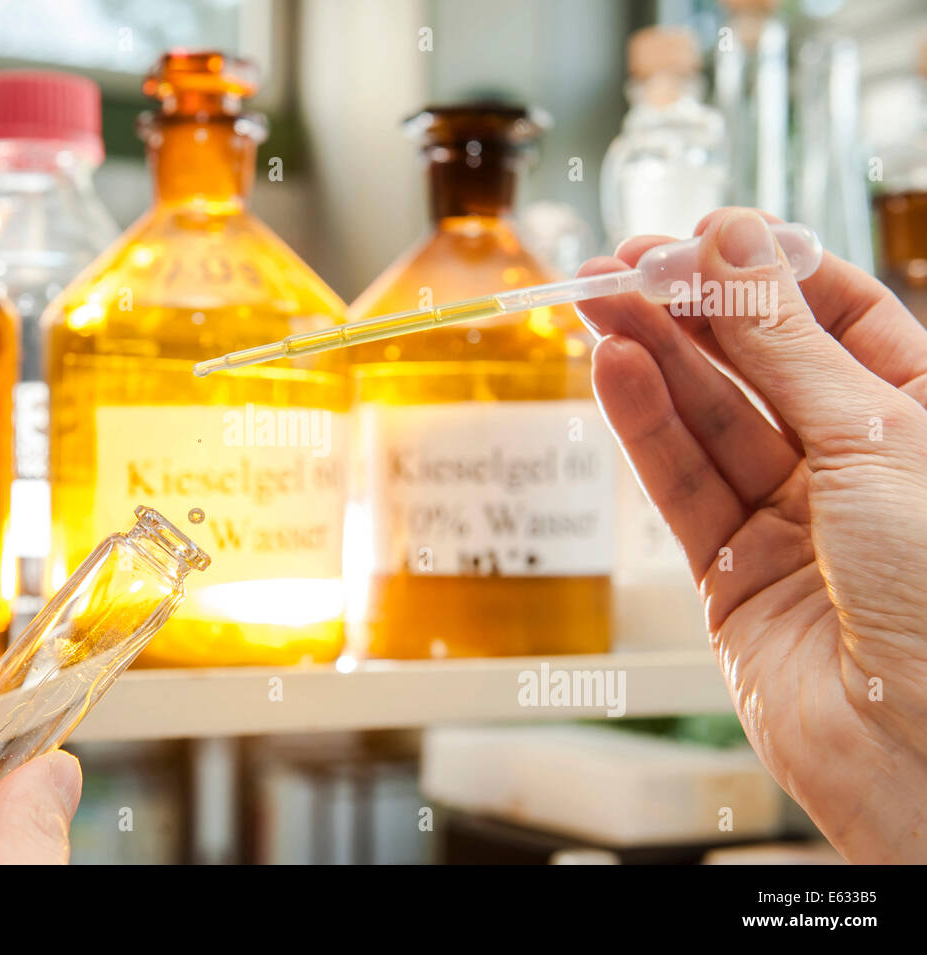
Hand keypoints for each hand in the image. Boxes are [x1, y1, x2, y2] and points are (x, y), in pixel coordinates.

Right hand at [577, 208, 926, 863]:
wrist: (918, 751)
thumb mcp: (871, 436)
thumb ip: (785, 342)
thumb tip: (733, 243)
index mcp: (921, 418)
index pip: (837, 317)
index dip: (766, 270)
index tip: (700, 233)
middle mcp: (856, 466)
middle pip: (758, 364)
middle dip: (689, 309)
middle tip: (616, 263)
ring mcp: (790, 521)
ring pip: (708, 421)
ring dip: (652, 357)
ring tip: (596, 302)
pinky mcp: (731, 575)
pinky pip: (681, 487)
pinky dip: (645, 427)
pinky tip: (616, 370)